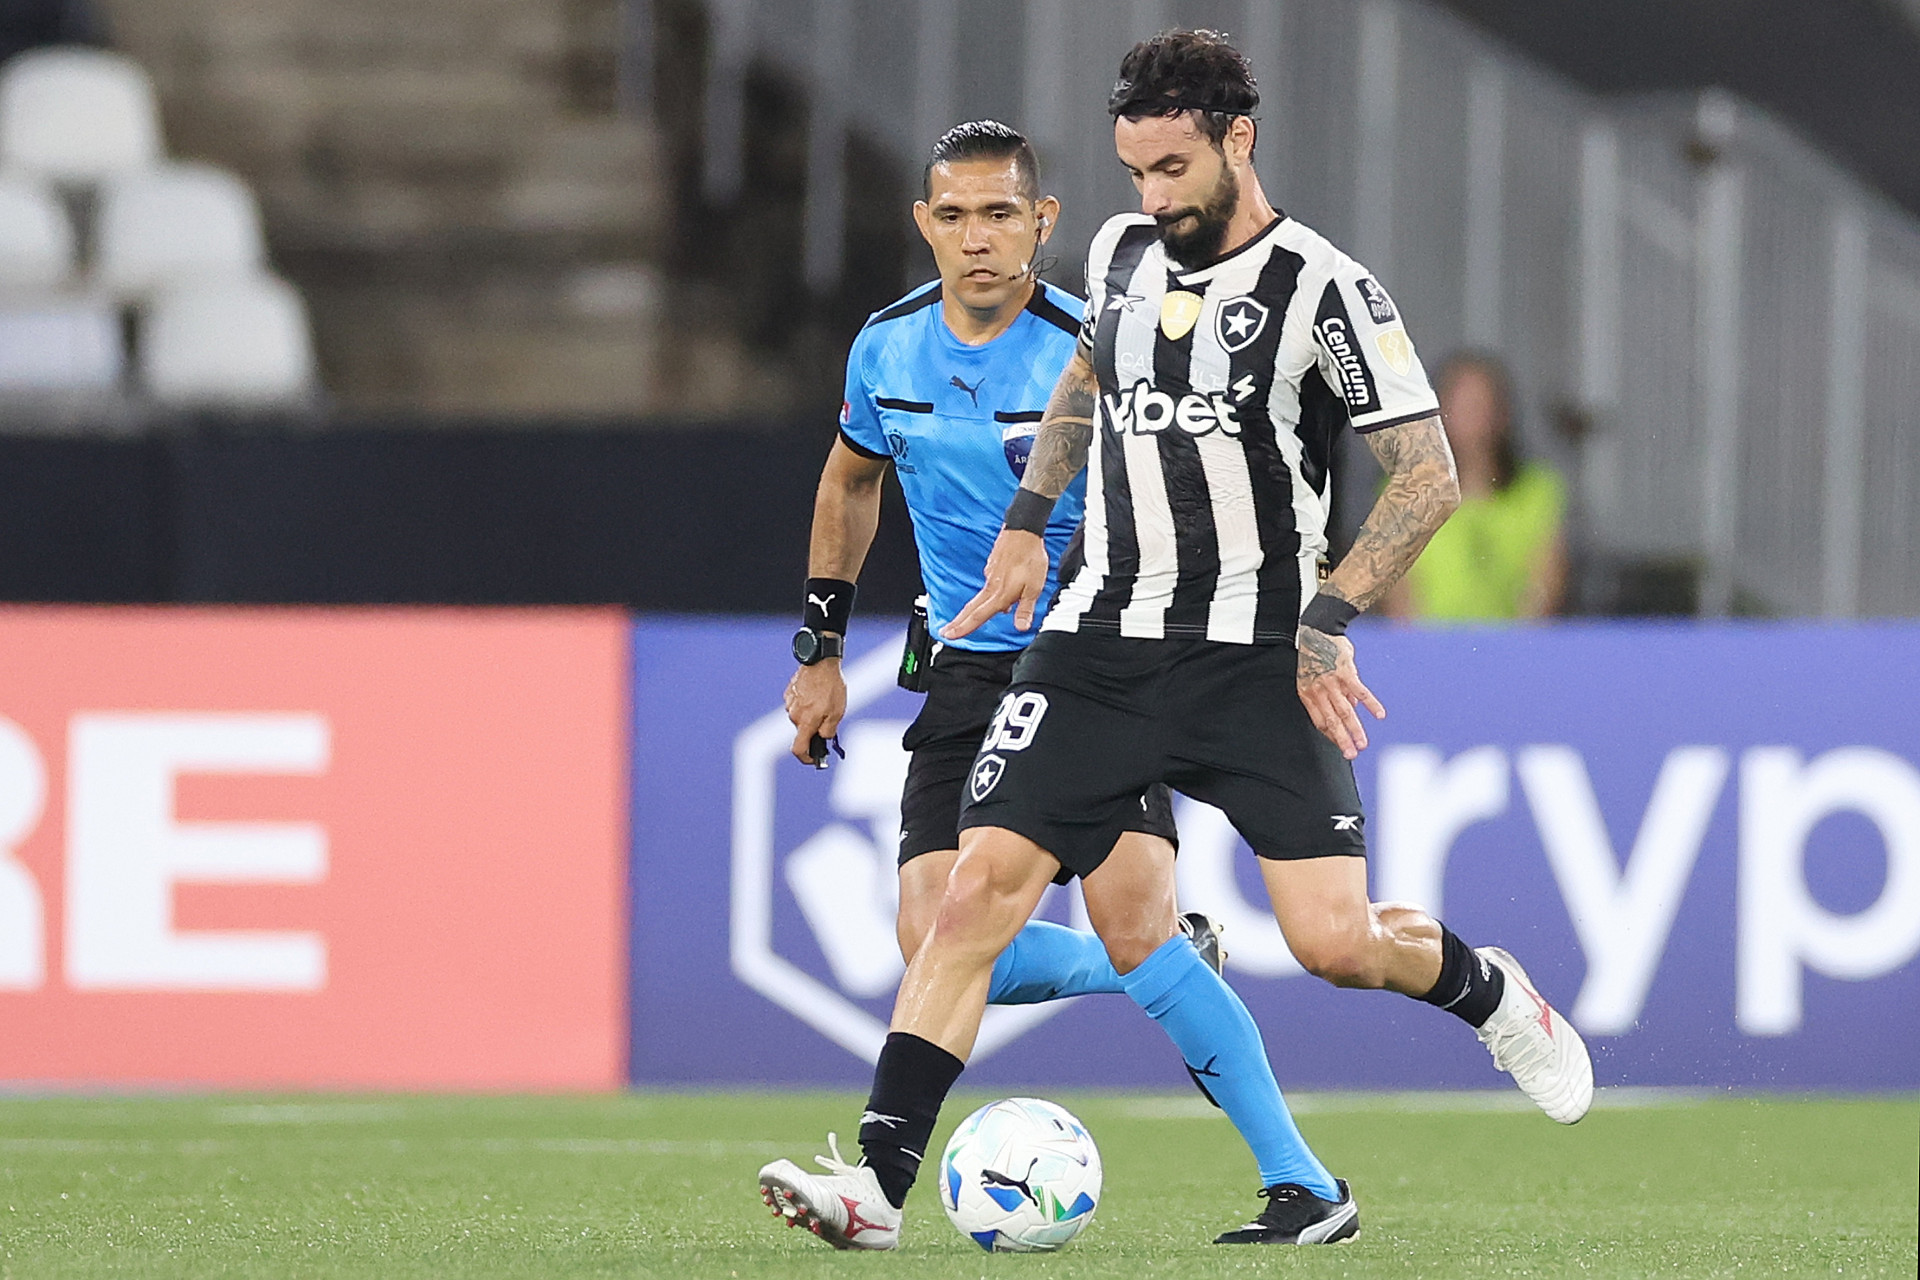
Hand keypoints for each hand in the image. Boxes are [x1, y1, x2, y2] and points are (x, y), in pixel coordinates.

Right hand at [784, 658, 846, 763]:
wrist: (821, 662)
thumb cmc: (831, 687)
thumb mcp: (837, 712)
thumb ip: (829, 730)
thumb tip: (824, 738)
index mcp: (806, 722)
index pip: (798, 749)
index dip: (805, 758)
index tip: (813, 759)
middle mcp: (794, 715)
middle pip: (803, 730)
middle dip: (815, 729)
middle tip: (829, 718)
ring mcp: (790, 703)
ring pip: (801, 716)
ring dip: (811, 714)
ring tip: (825, 699)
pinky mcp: (790, 692)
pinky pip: (798, 704)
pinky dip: (806, 703)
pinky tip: (817, 692)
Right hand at [943, 529, 1048, 638]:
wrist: (1023, 532)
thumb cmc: (1030, 558)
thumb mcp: (1034, 588)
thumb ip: (1026, 609)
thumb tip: (1021, 627)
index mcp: (1000, 595)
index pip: (978, 616)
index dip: (963, 628)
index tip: (949, 636)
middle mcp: (991, 586)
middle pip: (971, 609)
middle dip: (957, 623)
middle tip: (945, 632)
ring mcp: (990, 575)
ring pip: (979, 598)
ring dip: (970, 611)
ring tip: (964, 621)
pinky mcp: (992, 567)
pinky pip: (988, 586)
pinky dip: (986, 595)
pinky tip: (993, 595)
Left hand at [1296, 626, 1385, 759]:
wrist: (1317, 631)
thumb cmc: (1317, 655)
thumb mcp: (1316, 676)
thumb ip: (1332, 694)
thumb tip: (1352, 709)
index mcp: (1307, 694)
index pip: (1319, 721)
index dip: (1330, 735)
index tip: (1340, 746)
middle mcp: (1318, 691)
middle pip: (1332, 721)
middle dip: (1342, 740)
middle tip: (1351, 755)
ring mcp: (1331, 683)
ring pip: (1345, 711)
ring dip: (1355, 729)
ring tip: (1362, 744)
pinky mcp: (1345, 673)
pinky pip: (1360, 692)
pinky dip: (1370, 704)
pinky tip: (1379, 715)